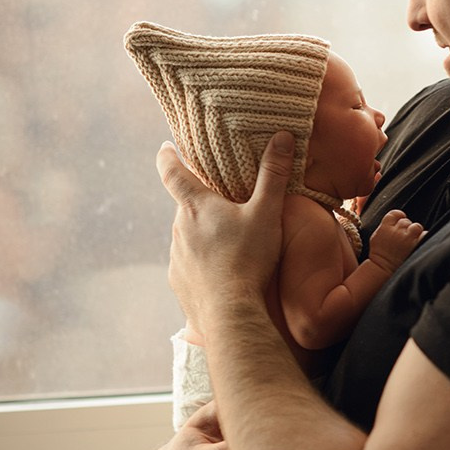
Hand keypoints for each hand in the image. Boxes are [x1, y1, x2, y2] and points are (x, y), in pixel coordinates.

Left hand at [156, 131, 295, 336]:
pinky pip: (189, 264)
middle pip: (186, 206)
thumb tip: (282, 136)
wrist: (230, 313)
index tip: (166, 147)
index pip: (171, 171)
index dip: (168, 155)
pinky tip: (224, 272)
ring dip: (204, 234)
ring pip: (188, 235)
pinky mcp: (179, 280)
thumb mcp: (266, 213)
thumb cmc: (248, 259)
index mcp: (196, 205)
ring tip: (231, 244)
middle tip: (225, 204)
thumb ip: (273, 175)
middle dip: (202, 202)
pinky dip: (204, 262)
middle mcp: (179, 227)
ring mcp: (176, 256)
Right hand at [368, 209, 425, 274]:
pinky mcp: (416, 245)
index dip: (399, 217)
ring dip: (415, 232)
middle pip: (406, 221)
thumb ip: (385, 226)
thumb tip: (395, 220)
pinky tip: (419, 243)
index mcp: (385, 227)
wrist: (383, 269)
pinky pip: (425, 234)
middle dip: (406, 228)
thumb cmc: (379, 255)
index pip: (396, 214)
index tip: (399, 223)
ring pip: (416, 227)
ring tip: (411, 241)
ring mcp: (407, 238)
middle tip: (403, 239)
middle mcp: (396, 230)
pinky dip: (423, 237)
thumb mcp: (376, 237)